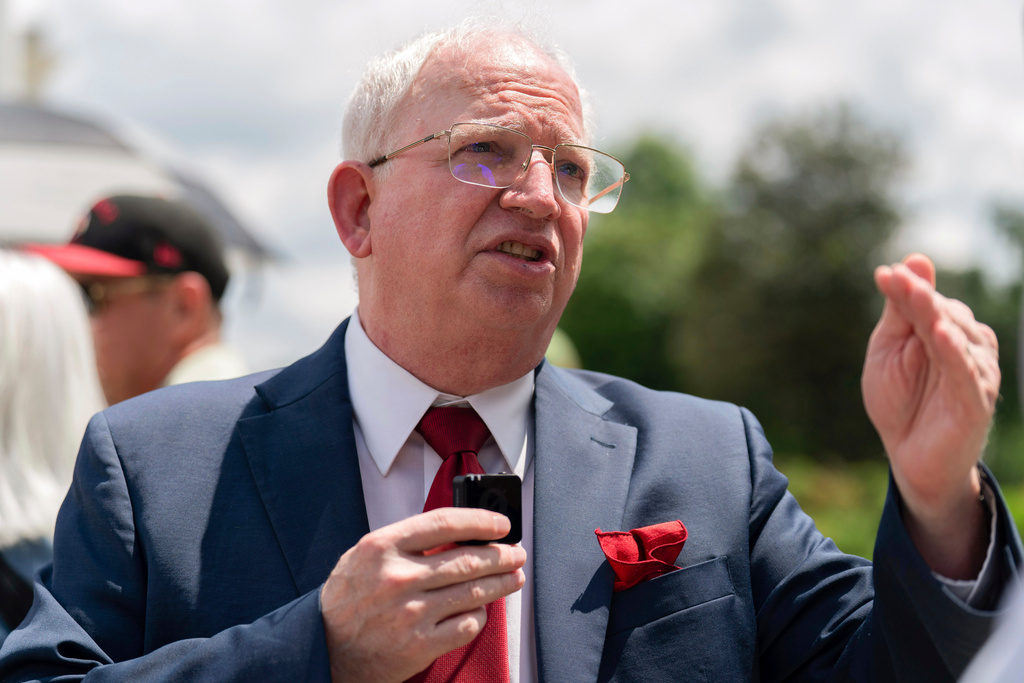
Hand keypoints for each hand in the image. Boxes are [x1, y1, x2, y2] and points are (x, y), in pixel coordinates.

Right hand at [320, 508, 525, 681]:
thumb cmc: (348, 598)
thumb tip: (459, 531)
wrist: (324, 648)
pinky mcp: (420, 645)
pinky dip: (479, 615)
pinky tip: (481, 609)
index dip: (480, 521)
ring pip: (473, 592)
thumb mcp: (366, 554)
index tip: (501, 524)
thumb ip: (407, 540)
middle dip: (501, 555)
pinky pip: (465, 625)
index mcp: (382, 547)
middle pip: (467, 559)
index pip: (444, 523)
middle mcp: (397, 578)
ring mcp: (411, 613)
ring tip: (514, 576)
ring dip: (501, 583)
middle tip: (516, 553)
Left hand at [862, 254, 998, 576]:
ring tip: (917, 297)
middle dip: (919, 296)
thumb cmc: (899, 400)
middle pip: (940, 312)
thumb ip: (900, 311)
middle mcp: (964, 343)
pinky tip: (940, 334)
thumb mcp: (888, 350)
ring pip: (956, 335)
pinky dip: (953, 351)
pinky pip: (965, 370)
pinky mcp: (976, 397)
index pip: (924, 301)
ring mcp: (974, 370)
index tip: (884, 274)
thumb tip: (907, 262)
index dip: (906, 287)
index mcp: (942, 328)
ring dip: (935, 315)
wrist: (908, 455)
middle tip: (898, 280)